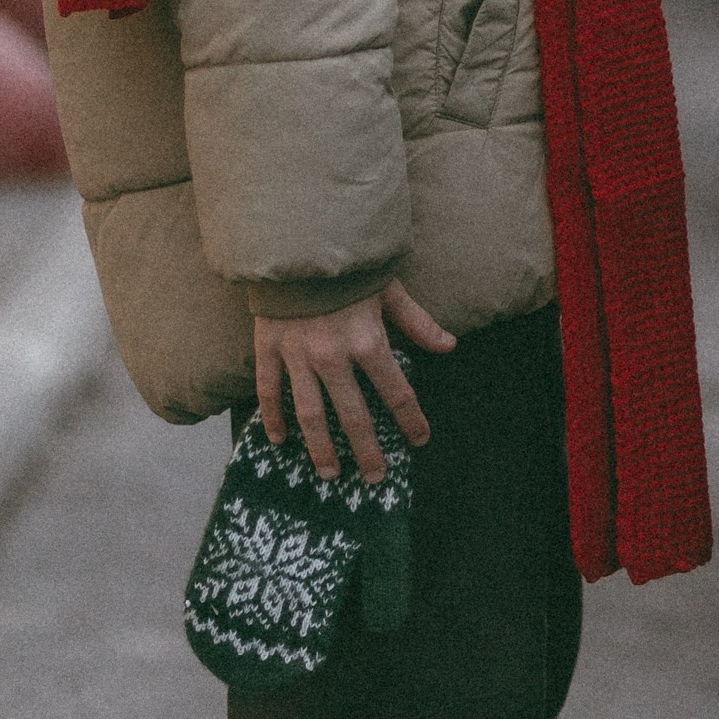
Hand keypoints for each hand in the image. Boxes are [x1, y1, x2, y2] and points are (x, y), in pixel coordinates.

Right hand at [254, 280, 455, 484]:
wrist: (297, 239)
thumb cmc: (349, 265)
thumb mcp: (390, 289)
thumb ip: (418, 322)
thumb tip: (449, 346)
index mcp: (368, 341)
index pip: (396, 392)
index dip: (411, 419)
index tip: (420, 441)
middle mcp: (332, 356)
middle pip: (353, 416)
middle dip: (367, 451)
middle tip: (375, 478)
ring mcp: (297, 355)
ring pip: (309, 414)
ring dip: (320, 448)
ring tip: (330, 474)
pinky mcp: (268, 348)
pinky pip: (269, 391)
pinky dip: (273, 418)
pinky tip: (278, 442)